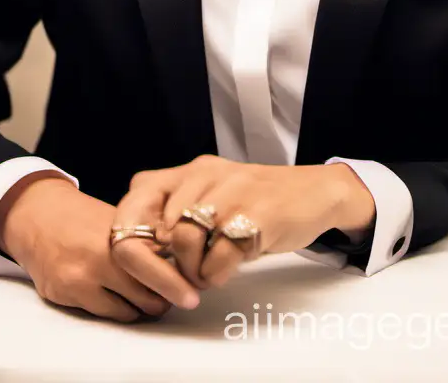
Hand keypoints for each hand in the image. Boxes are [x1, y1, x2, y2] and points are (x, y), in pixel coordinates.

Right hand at [0, 172, 199, 320]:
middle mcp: (101, 257)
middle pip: (146, 294)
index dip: (177, 284)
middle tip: (170, 297)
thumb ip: (146, 238)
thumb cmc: (85, 217)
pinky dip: (119, 310)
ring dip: (141, 308)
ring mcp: (82, 278)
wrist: (39, 216)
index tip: (192, 295)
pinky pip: (105, 314)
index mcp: (120, 234)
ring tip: (146, 297)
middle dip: (162, 299)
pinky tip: (120, 298)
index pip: (157, 267)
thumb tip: (180, 260)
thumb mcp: (119, 219)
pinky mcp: (66, 294)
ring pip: (127, 311)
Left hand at [112, 156, 375, 291]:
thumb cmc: (258, 201)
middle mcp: (207, 175)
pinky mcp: (257, 215)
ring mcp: (232, 193)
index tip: (147, 262)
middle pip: (159, 228)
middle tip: (183, 277)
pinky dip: (217, 274)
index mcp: (190, 170)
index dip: (133, 236)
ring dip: (192, 271)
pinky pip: (219, 257)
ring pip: (184, 241)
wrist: (314, 192)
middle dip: (164, 266)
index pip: (136, 197)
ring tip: (207, 273)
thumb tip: (142, 252)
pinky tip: (229, 268)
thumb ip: (178, 214)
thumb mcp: (213, 195)